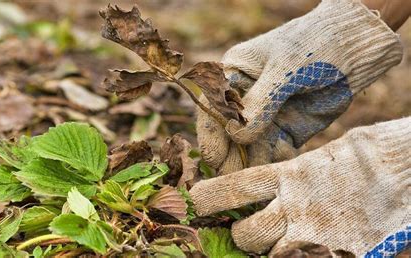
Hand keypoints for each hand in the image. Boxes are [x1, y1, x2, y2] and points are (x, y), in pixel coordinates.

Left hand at [191, 117, 410, 255]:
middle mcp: (297, 207)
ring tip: (282, 239)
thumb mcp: (324, 156)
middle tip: (246, 230)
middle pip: (246, 234)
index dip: (210, 197)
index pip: (235, 188)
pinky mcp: (341, 254)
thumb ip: (294, 175)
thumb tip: (273, 186)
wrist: (409, 169)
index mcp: (290, 176)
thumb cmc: (370, 154)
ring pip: (271, 255)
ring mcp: (317, 234)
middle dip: (241, 235)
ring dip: (270, 250)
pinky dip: (305, 257)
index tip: (194, 201)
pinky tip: (315, 246)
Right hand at [197, 0, 402, 174]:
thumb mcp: (284, 70)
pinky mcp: (286, 131)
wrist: (355, 49)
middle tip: (234, 179)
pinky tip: (285, 160)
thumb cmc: (314, 44)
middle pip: (227, 135)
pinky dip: (277, 160)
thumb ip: (260, 102)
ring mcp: (265, 117)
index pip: (212, 110)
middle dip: (230, 158)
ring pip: (249, 149)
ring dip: (252, 164)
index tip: (216, 160)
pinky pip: (274, 153)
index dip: (211, 136)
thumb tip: (236, 135)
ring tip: (260, 174)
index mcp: (231, 76)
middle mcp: (243, 100)